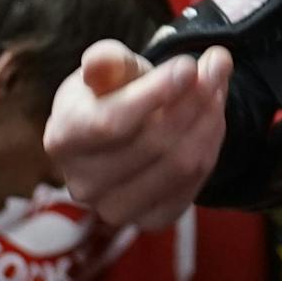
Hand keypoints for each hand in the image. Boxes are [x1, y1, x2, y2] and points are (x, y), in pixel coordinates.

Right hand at [44, 39, 229, 228]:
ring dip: (210, 119)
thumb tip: (101, 61)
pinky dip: (211, 144)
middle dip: (196, 98)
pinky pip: (195, 184)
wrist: (126, 129)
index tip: (188, 65)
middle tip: (217, 64)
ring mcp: (115, 208)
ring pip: (181, 164)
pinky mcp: (150, 219)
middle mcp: (83, 183)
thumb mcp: (109, 68)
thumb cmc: (113, 92)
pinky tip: (212, 116)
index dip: (155, 93)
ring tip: (218, 85)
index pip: (110, 122)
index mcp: (64, 138)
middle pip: (154, 142)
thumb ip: (106, 61)